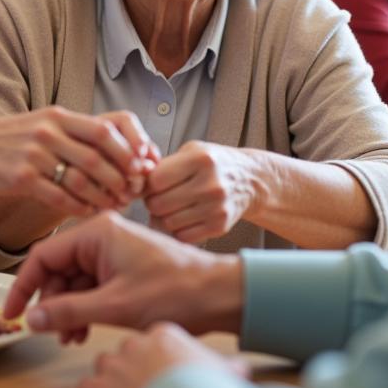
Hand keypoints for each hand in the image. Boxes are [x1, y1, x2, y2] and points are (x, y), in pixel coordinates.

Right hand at [0, 107, 155, 216]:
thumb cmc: (4, 140)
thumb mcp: (38, 124)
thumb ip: (70, 133)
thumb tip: (109, 148)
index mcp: (57, 116)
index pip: (105, 130)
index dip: (128, 150)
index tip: (139, 167)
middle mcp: (48, 131)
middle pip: (99, 156)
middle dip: (121, 177)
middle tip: (133, 191)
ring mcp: (34, 155)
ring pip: (82, 178)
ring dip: (104, 195)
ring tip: (115, 205)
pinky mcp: (20, 178)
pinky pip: (59, 197)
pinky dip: (79, 207)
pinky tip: (89, 213)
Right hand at [2, 211, 242, 341]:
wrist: (219, 294)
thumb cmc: (174, 292)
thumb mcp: (115, 306)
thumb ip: (68, 312)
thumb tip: (30, 320)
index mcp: (98, 232)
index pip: (43, 255)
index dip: (23, 287)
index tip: (11, 315)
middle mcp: (103, 235)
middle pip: (57, 268)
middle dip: (51, 303)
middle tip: (50, 333)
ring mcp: (115, 250)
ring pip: (74, 280)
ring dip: (68, 309)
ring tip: (72, 338)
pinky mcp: (125, 265)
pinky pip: (92, 284)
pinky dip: (85, 307)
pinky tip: (85, 330)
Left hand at [77, 323, 247, 387]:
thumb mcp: (226, 374)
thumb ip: (228, 368)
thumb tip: (241, 369)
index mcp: (164, 335)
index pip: (152, 340)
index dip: (154, 359)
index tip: (158, 372)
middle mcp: (136, 343)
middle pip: (126, 350)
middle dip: (130, 368)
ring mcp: (116, 365)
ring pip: (102, 366)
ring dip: (107, 381)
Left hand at [143, 141, 261, 242]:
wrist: (250, 180)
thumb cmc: (213, 163)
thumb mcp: (191, 151)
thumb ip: (163, 165)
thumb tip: (136, 186)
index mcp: (201, 159)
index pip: (156, 180)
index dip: (147, 184)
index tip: (152, 184)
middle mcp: (210, 184)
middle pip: (159, 203)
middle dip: (153, 202)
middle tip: (159, 197)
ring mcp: (217, 207)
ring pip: (168, 222)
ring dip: (163, 217)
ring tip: (172, 206)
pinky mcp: (220, 226)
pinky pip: (183, 236)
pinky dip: (178, 230)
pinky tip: (184, 218)